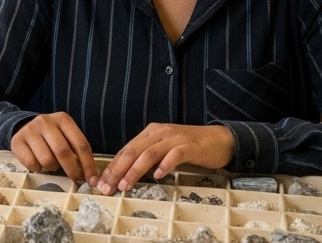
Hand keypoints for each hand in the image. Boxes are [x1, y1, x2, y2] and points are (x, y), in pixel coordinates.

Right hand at [10, 112, 100, 186]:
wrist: (24, 127)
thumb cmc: (51, 136)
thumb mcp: (66, 136)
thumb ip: (77, 151)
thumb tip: (91, 177)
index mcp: (63, 119)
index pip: (81, 144)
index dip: (88, 164)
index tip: (93, 180)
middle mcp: (45, 122)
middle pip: (63, 152)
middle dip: (73, 170)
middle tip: (76, 179)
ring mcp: (30, 130)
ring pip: (47, 160)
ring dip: (52, 167)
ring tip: (51, 163)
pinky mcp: (17, 141)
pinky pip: (31, 163)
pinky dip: (37, 168)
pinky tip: (38, 161)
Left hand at [97, 123, 235, 194]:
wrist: (220, 139)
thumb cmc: (190, 147)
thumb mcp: (164, 148)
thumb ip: (147, 156)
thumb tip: (125, 173)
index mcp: (150, 133)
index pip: (126, 150)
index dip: (112, 166)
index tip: (101, 182)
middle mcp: (159, 133)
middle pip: (133, 151)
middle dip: (117, 170)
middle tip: (107, 187)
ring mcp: (174, 138)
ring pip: (149, 154)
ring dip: (134, 170)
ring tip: (125, 185)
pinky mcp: (190, 146)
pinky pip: (174, 155)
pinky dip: (164, 165)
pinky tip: (157, 176)